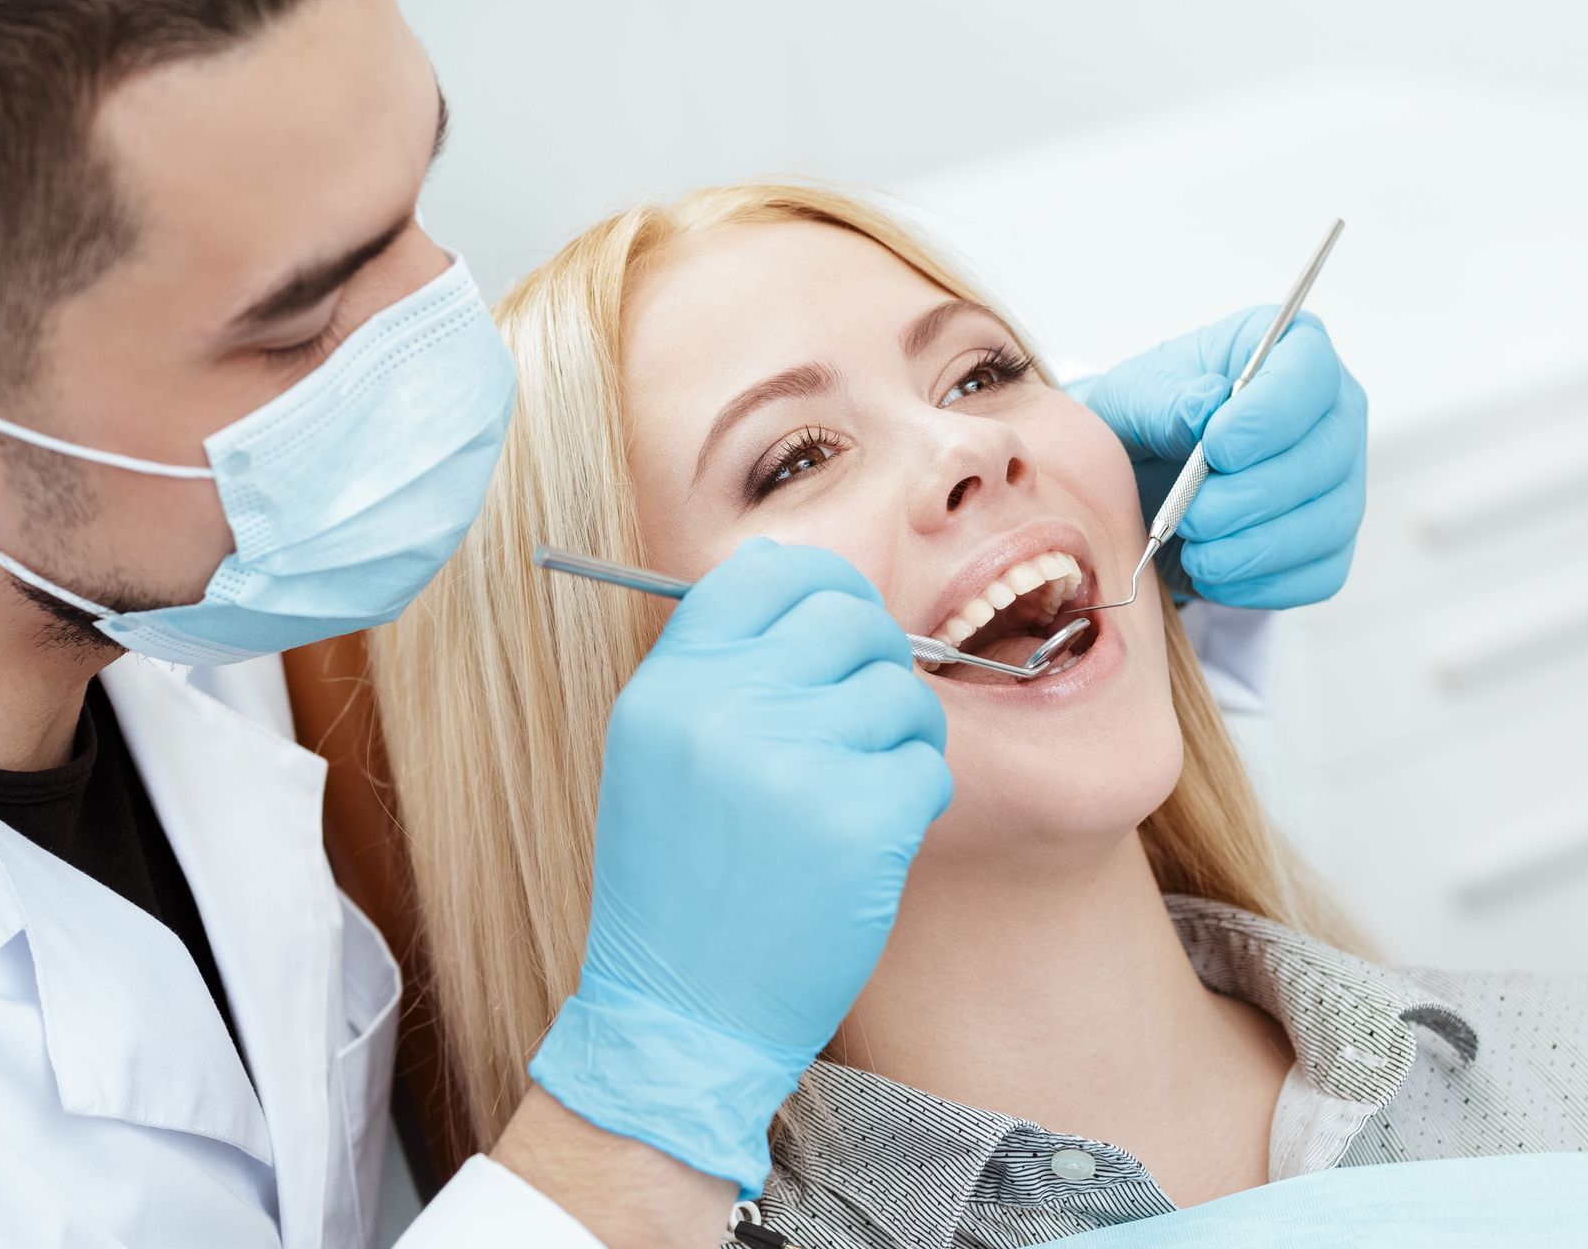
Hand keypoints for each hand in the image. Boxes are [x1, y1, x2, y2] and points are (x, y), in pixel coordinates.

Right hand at [528, 538, 952, 1197]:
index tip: (840, 625)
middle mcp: (725, 707)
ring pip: (901, 694)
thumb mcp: (659, 756)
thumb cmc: (679, 888)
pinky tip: (875, 839)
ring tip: (863, 791)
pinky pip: (927, 767)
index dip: (821, 588)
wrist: (677, 1016)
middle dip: (876, 661)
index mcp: (670, 684)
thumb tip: (810, 594)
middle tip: (867, 717)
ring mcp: (793, 760)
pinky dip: (918, 799)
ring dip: (902, 739)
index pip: (766, 571)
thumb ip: (721, 670)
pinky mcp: (859, 819)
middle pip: (848, 617)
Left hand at [1069, 306, 1367, 607]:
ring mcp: (1342, 479)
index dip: (1267, 417)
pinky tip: (1214, 572)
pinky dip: (1262, 583)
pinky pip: (1320, 573)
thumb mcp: (1132, 397)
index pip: (1309, 372)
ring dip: (1254, 548)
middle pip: (1327, 457)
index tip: (1214, 449)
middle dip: (1251, 497)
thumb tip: (1203, 407)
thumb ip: (1162, 399)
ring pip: (1329, 522)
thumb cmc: (1147, 420)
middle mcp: (1333, 412)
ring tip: (1195, 549)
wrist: (1141, 476)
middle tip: (1190, 516)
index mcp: (1290, 351)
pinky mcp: (1331, 541)